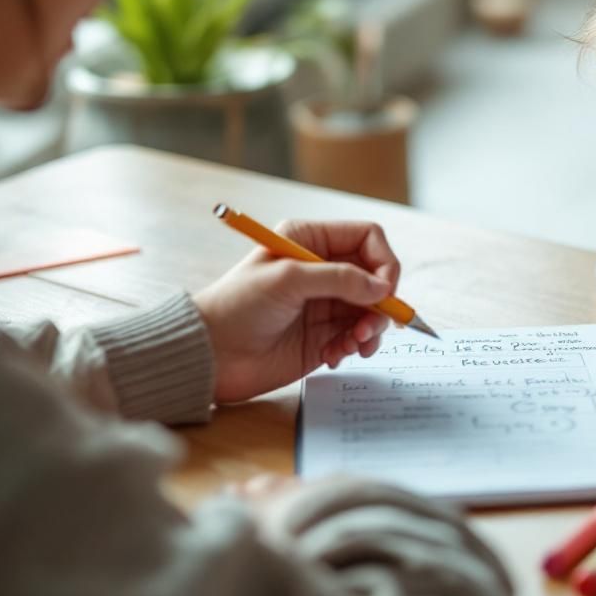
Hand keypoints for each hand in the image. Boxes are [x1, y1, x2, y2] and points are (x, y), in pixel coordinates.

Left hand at [194, 220, 400, 403]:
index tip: (384, 291)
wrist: (211, 354)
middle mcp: (322, 269)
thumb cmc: (237, 307)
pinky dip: (355, 346)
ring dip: (370, 330)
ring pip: (373, 310)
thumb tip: (383, 288)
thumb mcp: (289, 281)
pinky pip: (358, 336)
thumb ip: (340, 280)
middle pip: (376, 277)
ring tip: (352, 346)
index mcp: (311, 241)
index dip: (384, 263)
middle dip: (380, 304)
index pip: (368, 239)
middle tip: (367, 329)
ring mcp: (325, 303)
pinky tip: (333, 355)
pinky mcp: (324, 334)